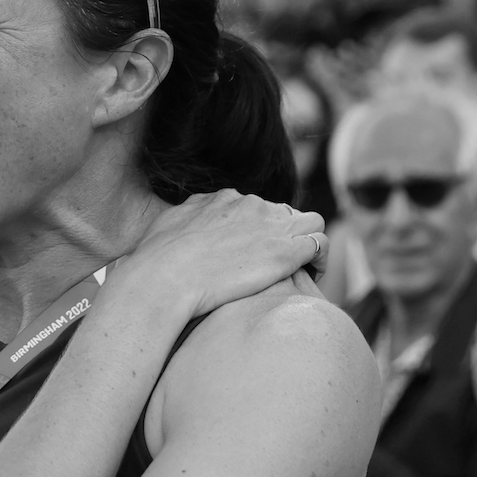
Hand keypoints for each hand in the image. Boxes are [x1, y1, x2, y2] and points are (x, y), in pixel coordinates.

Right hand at [116, 190, 326, 320]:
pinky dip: (321, 259)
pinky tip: (311, 277)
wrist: (164, 277)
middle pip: (283, 213)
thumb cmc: (155, 262)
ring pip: (309, 223)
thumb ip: (186, 220)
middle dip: (282, 237)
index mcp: (223, 199)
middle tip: (272, 268)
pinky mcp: (286, 248)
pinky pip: (320, 243)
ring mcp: (270, 224)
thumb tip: (184, 225)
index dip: (258, 231)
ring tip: (301, 271)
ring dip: (307, 244)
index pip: (255, 208)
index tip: (251, 254)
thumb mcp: (168, 226)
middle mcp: (250, 204)